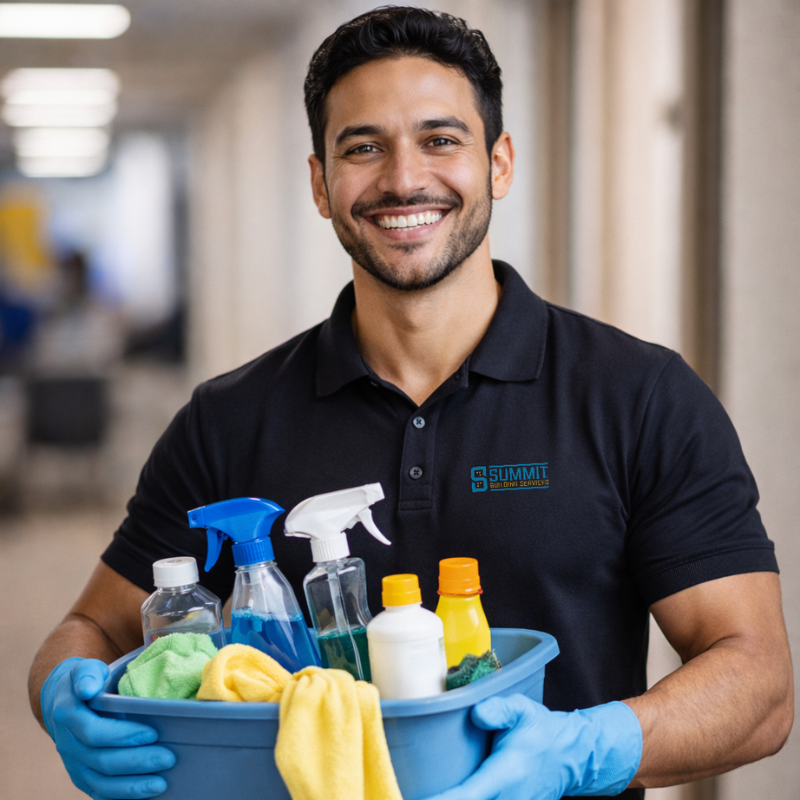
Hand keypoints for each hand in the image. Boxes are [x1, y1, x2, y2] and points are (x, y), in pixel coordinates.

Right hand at [41, 658, 175, 799]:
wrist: (65, 701)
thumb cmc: (85, 681)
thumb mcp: (84, 669)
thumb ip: (87, 674)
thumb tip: (88, 688)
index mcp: (68, 716)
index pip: (93, 732)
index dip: (122, 735)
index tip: (152, 733)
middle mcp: (68, 745)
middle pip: (100, 760)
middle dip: (136, 761)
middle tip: (168, 758)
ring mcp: (74, 764)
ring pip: (100, 782)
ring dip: (131, 786)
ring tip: (161, 782)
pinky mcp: (82, 776)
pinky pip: (100, 793)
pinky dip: (122, 796)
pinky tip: (146, 794)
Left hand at [423, 694, 641, 799]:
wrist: (569, 756)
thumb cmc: (540, 731)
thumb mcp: (523, 709)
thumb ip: (500, 709)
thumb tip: (476, 713)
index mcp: (506, 775)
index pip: (469, 795)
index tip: (410, 798)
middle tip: (398, 793)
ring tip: (409, 793)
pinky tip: (440, 793)